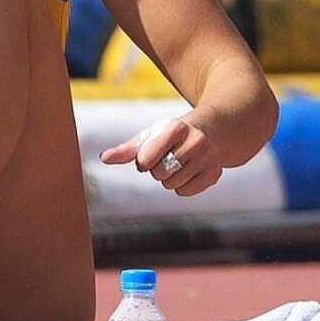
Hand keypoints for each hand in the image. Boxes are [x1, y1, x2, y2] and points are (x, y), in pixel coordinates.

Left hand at [101, 115, 225, 197]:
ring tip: (180, 162)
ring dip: (169, 178)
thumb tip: (104, 158)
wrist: (210, 129)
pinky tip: (191, 170)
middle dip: (158, 169)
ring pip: (171, 185)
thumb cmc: (172, 134)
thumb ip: (127, 149)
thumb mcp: (150, 136)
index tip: (151, 153)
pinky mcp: (214, 174)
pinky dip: (183, 186)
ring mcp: (208, 158)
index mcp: (176, 128)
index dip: (144, 160)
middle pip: (159, 174)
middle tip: (169, 156)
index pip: (146, 159)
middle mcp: (196, 141)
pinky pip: (184, 192)